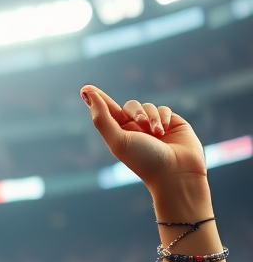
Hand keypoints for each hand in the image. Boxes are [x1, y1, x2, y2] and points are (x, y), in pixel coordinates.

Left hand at [81, 85, 206, 192]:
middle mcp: (135, 130)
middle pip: (130, 106)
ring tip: (157, 135)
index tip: (84, 89)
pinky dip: (163, 118)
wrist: (176, 173)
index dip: (98, 100)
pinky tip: (165, 131)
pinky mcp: (171, 123)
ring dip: (152, 118)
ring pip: (148, 106)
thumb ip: (102, 118)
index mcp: (119, 136)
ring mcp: (153, 126)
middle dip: (136, 112)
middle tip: (143, 127)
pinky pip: (164, 109)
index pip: (107, 113)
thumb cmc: (144, 160)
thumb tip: (88, 93)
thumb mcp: (118, 140)